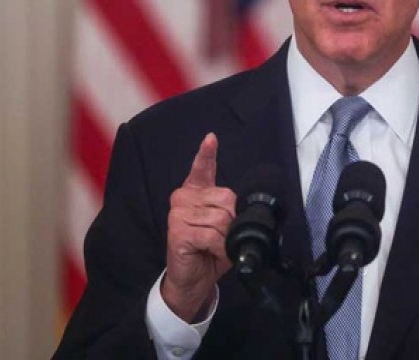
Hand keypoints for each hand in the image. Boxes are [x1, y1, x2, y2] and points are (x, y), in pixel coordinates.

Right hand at [162, 133, 235, 321]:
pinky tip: (213, 252)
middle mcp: (183, 198)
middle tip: (223, 237)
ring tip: (216, 246)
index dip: (207, 154)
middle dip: (232, 221)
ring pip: (221, 218)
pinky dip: (219, 246)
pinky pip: (211, 233)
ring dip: (226, 238)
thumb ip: (230, 210)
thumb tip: (242, 205)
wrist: (194, 279)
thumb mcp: (225, 226)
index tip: (211, 139)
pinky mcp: (177, 231)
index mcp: (195, 192)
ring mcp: (177, 213)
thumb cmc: (210, 250)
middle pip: (225, 198)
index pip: (201, 168)